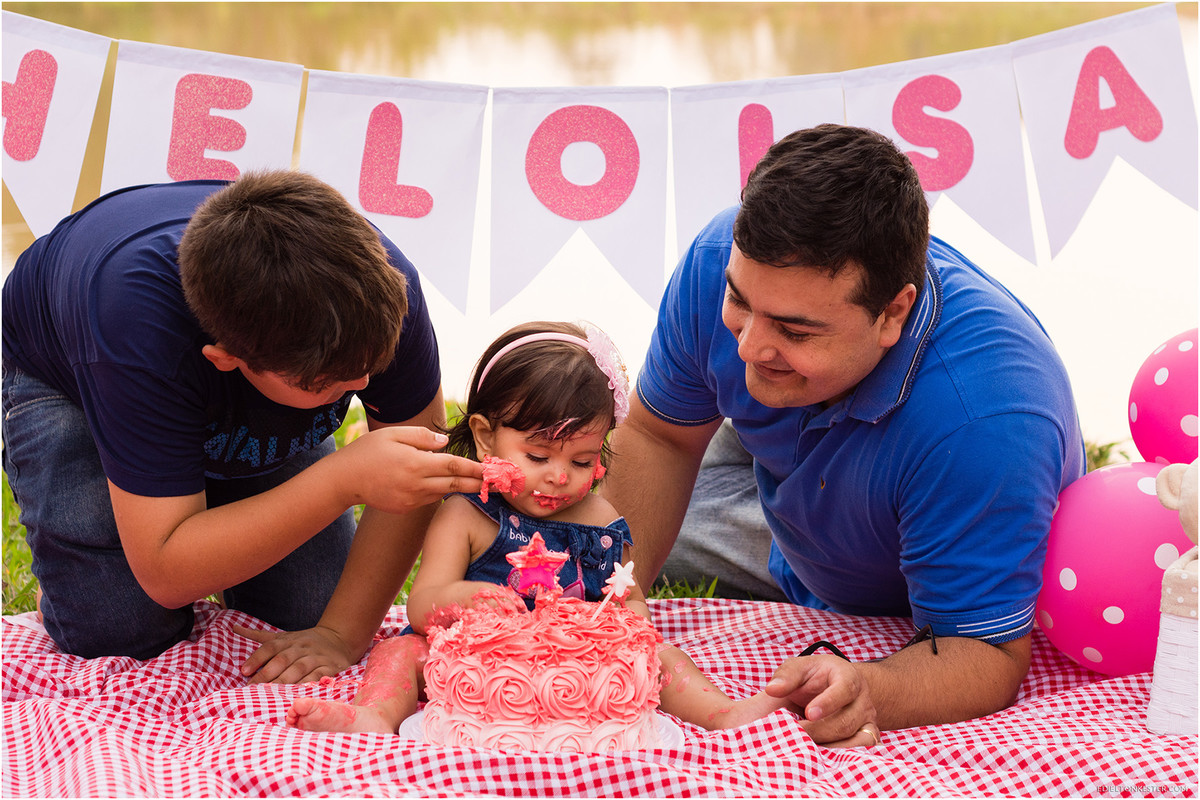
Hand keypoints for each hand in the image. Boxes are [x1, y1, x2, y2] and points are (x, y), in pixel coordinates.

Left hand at [234, 624, 354, 683]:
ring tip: (270, 694)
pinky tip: (295, 695)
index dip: (257, 658)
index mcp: (289, 640)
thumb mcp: (283, 636)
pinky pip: (317, 677)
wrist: (339, 639)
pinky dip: (306, 685)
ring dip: (284, 682)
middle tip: (252, 689)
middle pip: (283, 659)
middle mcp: (301, 647)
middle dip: (267, 674)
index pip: (270, 647)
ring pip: (299, 669)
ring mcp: (316, 657)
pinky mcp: (330, 668)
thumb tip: (234, 627)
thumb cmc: (304, 642)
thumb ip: (259, 635)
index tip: (244, 671)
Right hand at [335, 427, 482, 513]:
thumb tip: (445, 443)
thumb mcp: (393, 434)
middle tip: (498, 484)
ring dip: (462, 487)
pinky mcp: (406, 508)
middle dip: (479, 483)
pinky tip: (448, 485)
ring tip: (481, 484)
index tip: (492, 469)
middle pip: (456, 483)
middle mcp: (416, 484)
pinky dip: (440, 491)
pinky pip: (429, 498)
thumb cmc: (368, 451)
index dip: (476, 468)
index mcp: (415, 464)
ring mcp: (411, 499)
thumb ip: (421, 437)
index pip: (454, 465)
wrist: (344, 480)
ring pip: (444, 491)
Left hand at [765, 654, 880, 746]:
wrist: (835, 688)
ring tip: (806, 748)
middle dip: (819, 730)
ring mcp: (868, 720)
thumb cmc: (814, 678)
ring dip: (829, 747)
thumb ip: (786, 677)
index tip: (809, 713)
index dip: (828, 702)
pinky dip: (842, 757)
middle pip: (846, 721)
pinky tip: (821, 757)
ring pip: (855, 740)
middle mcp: (863, 700)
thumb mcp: (799, 669)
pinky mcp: (868, 737)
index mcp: (848, 677)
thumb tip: (772, 689)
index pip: (844, 689)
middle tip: (796, 736)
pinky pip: (861, 751)